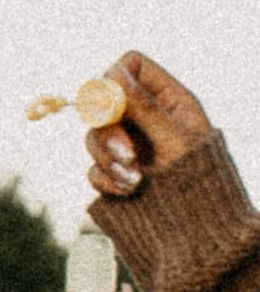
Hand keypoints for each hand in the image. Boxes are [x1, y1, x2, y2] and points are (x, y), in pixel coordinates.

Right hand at [86, 51, 210, 197]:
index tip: (110, 104)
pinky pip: (94, 170)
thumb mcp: (174, 139)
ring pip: (94, 138)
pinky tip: (128, 191)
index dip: (114, 79)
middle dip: (109, 130)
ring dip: (107, 159)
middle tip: (126, 154)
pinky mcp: (115, 173)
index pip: (130, 67)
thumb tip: (116, 74)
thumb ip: (143, 108)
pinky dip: (106, 180)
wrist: (196, 225)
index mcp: (166, 98)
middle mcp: (143, 117)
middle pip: (104, 104)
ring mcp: (127, 145)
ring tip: (133, 180)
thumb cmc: (198, 178)